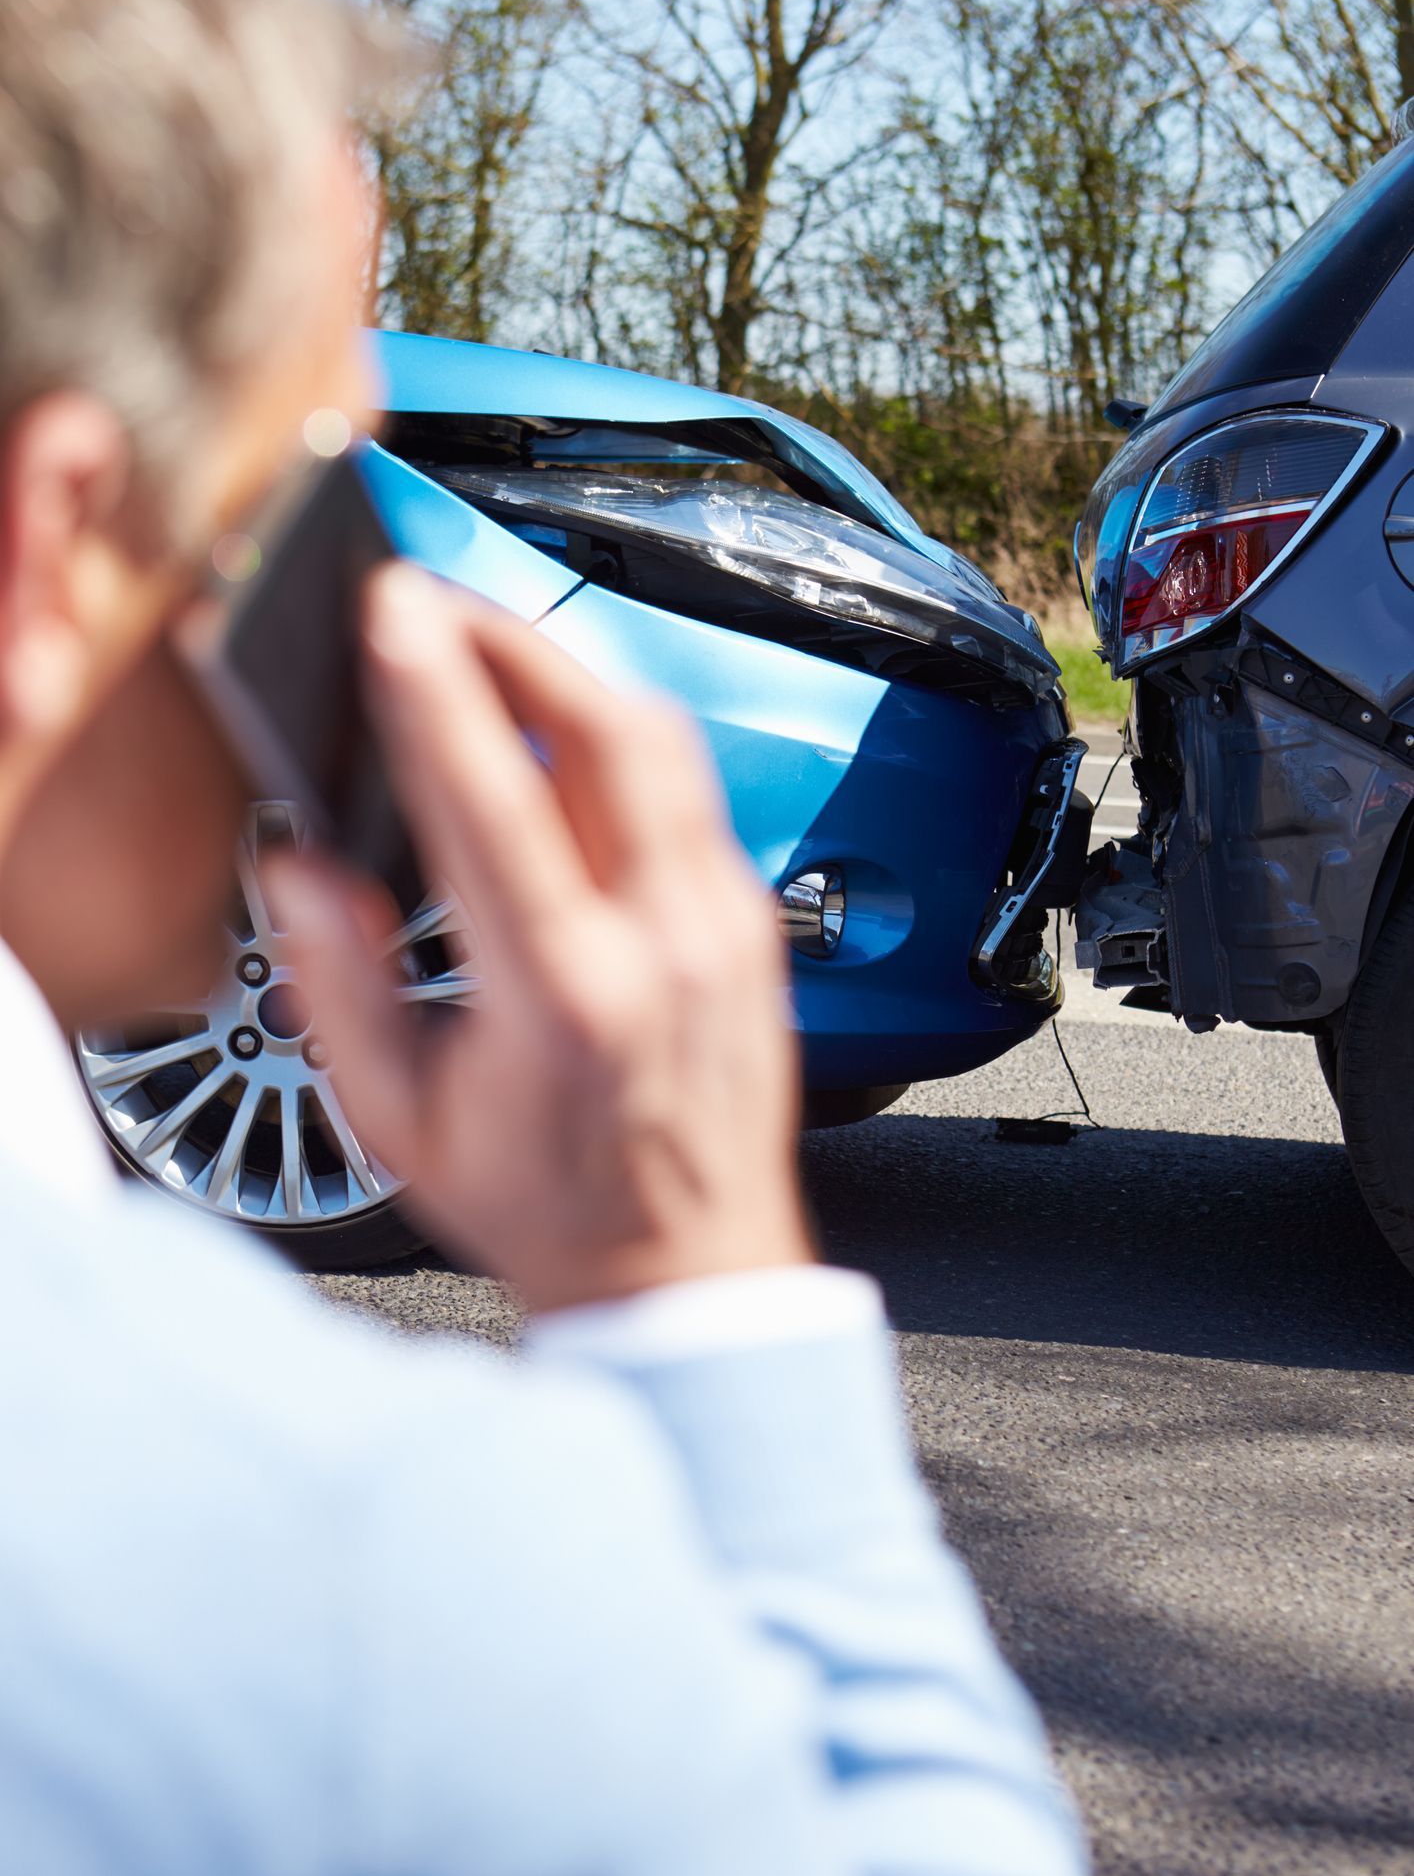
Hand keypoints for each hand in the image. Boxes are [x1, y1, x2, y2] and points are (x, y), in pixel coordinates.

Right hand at [274, 563, 813, 1312]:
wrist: (686, 1272)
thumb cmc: (549, 1206)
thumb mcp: (403, 1124)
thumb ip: (342, 987)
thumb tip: (301, 870)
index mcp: (564, 998)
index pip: (493, 802)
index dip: (436, 690)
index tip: (395, 611)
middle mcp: (662, 946)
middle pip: (605, 732)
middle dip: (513, 639)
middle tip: (438, 603)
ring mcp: (723, 929)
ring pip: (664, 744)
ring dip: (574, 674)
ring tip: (495, 647)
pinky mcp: (751, 925)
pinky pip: (692, 792)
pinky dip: (623, 739)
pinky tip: (569, 737)